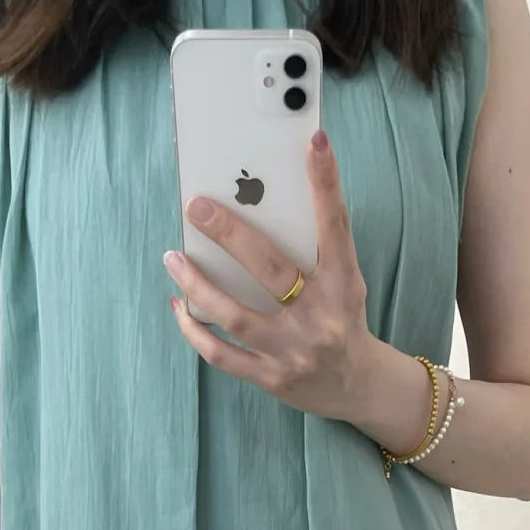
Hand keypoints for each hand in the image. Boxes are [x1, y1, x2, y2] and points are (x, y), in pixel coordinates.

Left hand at [164, 128, 377, 421]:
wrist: (356, 387)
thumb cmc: (342, 320)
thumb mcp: (344, 282)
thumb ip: (315, 249)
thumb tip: (258, 204)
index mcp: (343, 286)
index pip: (335, 228)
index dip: (326, 184)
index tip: (315, 142)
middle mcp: (319, 319)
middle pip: (270, 269)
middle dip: (229, 234)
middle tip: (196, 206)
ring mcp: (292, 352)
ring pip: (233, 315)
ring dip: (197, 284)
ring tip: (173, 257)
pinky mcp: (270, 378)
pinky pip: (221, 354)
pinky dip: (194, 330)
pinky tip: (179, 305)